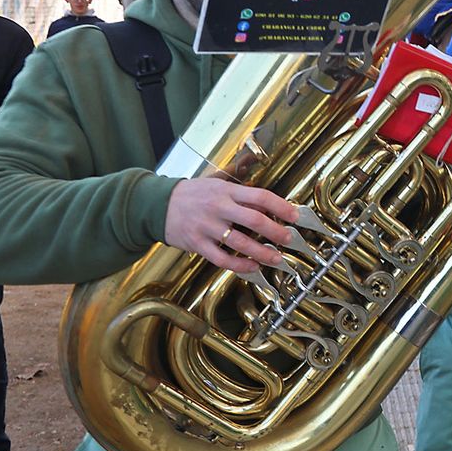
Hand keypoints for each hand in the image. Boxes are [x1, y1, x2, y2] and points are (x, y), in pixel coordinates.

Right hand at [164, 178, 296, 273]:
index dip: (281, 207)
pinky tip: (253, 267)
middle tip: (289, 239)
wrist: (156, 204)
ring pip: (241, 243)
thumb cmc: (192, 194)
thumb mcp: (217, 183)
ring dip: (262, 252)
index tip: (295, 216)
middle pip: (255, 220)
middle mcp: (218, 208)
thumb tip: (267, 203)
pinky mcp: (197, 244)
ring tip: (276, 258)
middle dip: (276, 232)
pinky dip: (240, 265)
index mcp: (227, 191)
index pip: (260, 196)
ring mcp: (207, 227)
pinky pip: (222, 258)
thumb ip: (241, 191)